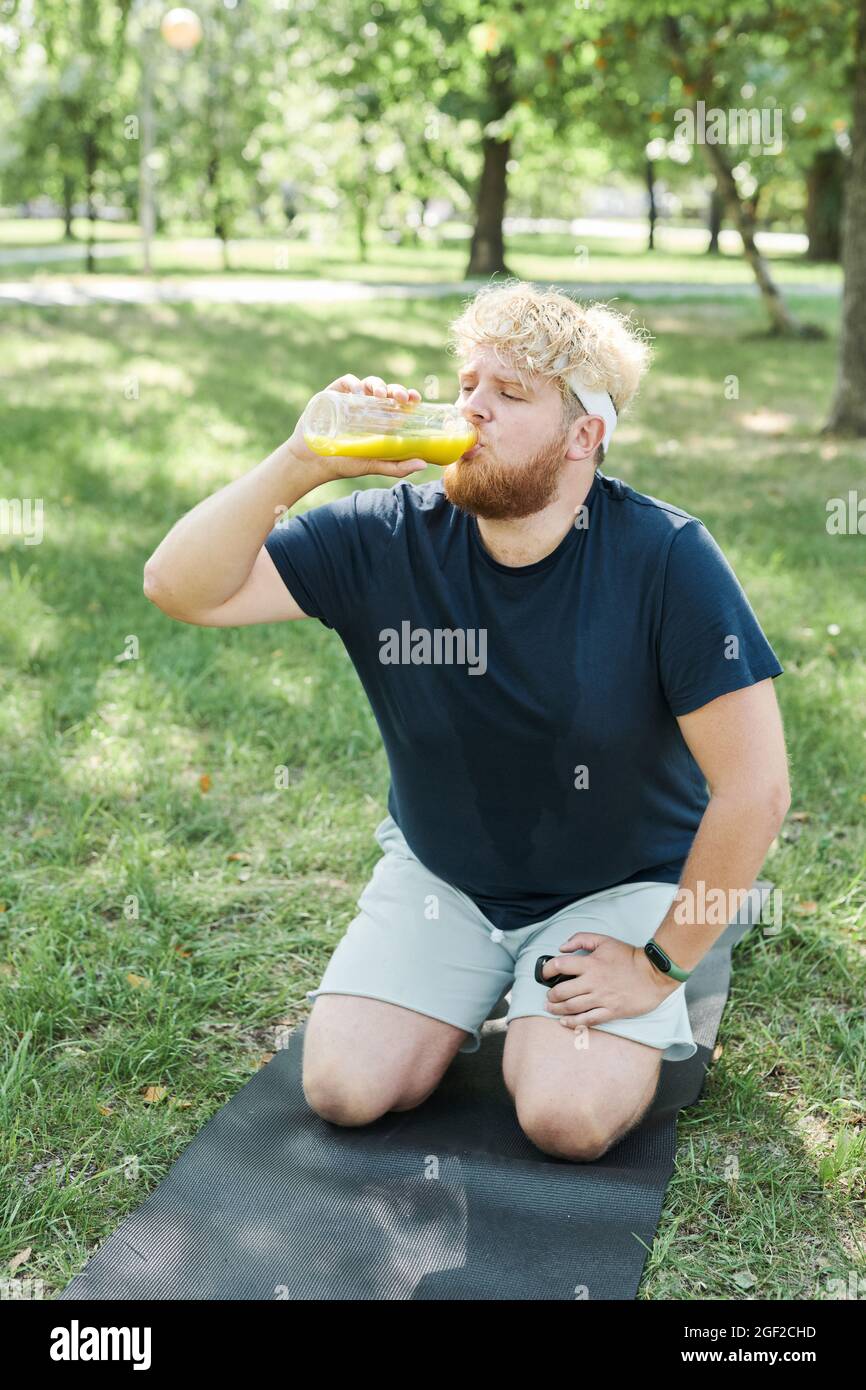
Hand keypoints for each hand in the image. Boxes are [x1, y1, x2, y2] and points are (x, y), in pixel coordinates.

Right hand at [289, 374, 426, 480]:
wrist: (312, 462)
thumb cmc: (344, 464)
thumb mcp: (373, 465)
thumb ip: (397, 466)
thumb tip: (424, 465)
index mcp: (380, 419)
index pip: (398, 403)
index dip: (408, 397)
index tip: (415, 399)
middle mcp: (367, 406)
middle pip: (386, 391)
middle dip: (395, 390)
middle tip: (400, 397)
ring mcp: (350, 399)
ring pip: (369, 384)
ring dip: (377, 385)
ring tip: (379, 395)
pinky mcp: (333, 394)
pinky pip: (346, 382)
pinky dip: (354, 383)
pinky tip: (357, 391)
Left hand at [540, 933, 681, 1031]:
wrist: (654, 973)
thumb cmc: (629, 956)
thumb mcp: (604, 940)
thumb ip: (581, 939)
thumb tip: (562, 947)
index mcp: (590, 964)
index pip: (560, 966)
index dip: (547, 970)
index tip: (545, 974)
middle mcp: (593, 982)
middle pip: (562, 992)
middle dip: (550, 995)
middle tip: (548, 996)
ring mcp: (602, 998)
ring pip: (572, 1007)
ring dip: (557, 1009)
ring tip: (550, 1008)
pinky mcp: (611, 1011)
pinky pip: (588, 1020)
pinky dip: (573, 1022)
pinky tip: (565, 1022)